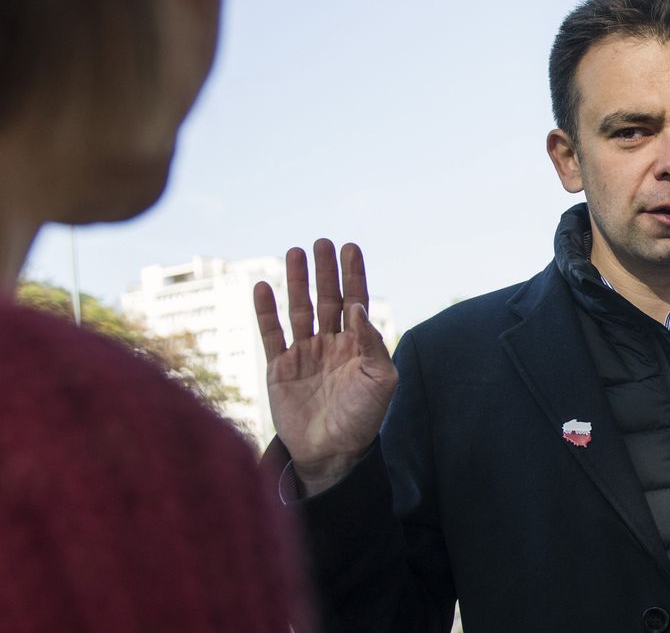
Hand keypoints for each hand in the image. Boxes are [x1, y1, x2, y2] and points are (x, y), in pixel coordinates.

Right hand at [254, 239, 398, 495]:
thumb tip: (357, 308)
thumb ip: (372, 343)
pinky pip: (271, 334)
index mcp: (357, 346)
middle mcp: (331, 344)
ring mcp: (304, 354)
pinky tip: (263, 287)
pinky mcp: (280, 368)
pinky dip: (266, 312)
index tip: (350, 248)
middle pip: (327, 298)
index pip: (356, 301)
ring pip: (300, 309)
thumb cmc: (362, 419)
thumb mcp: (380, 381)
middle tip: (322, 242)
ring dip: (296, 282)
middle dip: (325, 271)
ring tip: (294, 252)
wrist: (331, 453)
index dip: (353, 275)